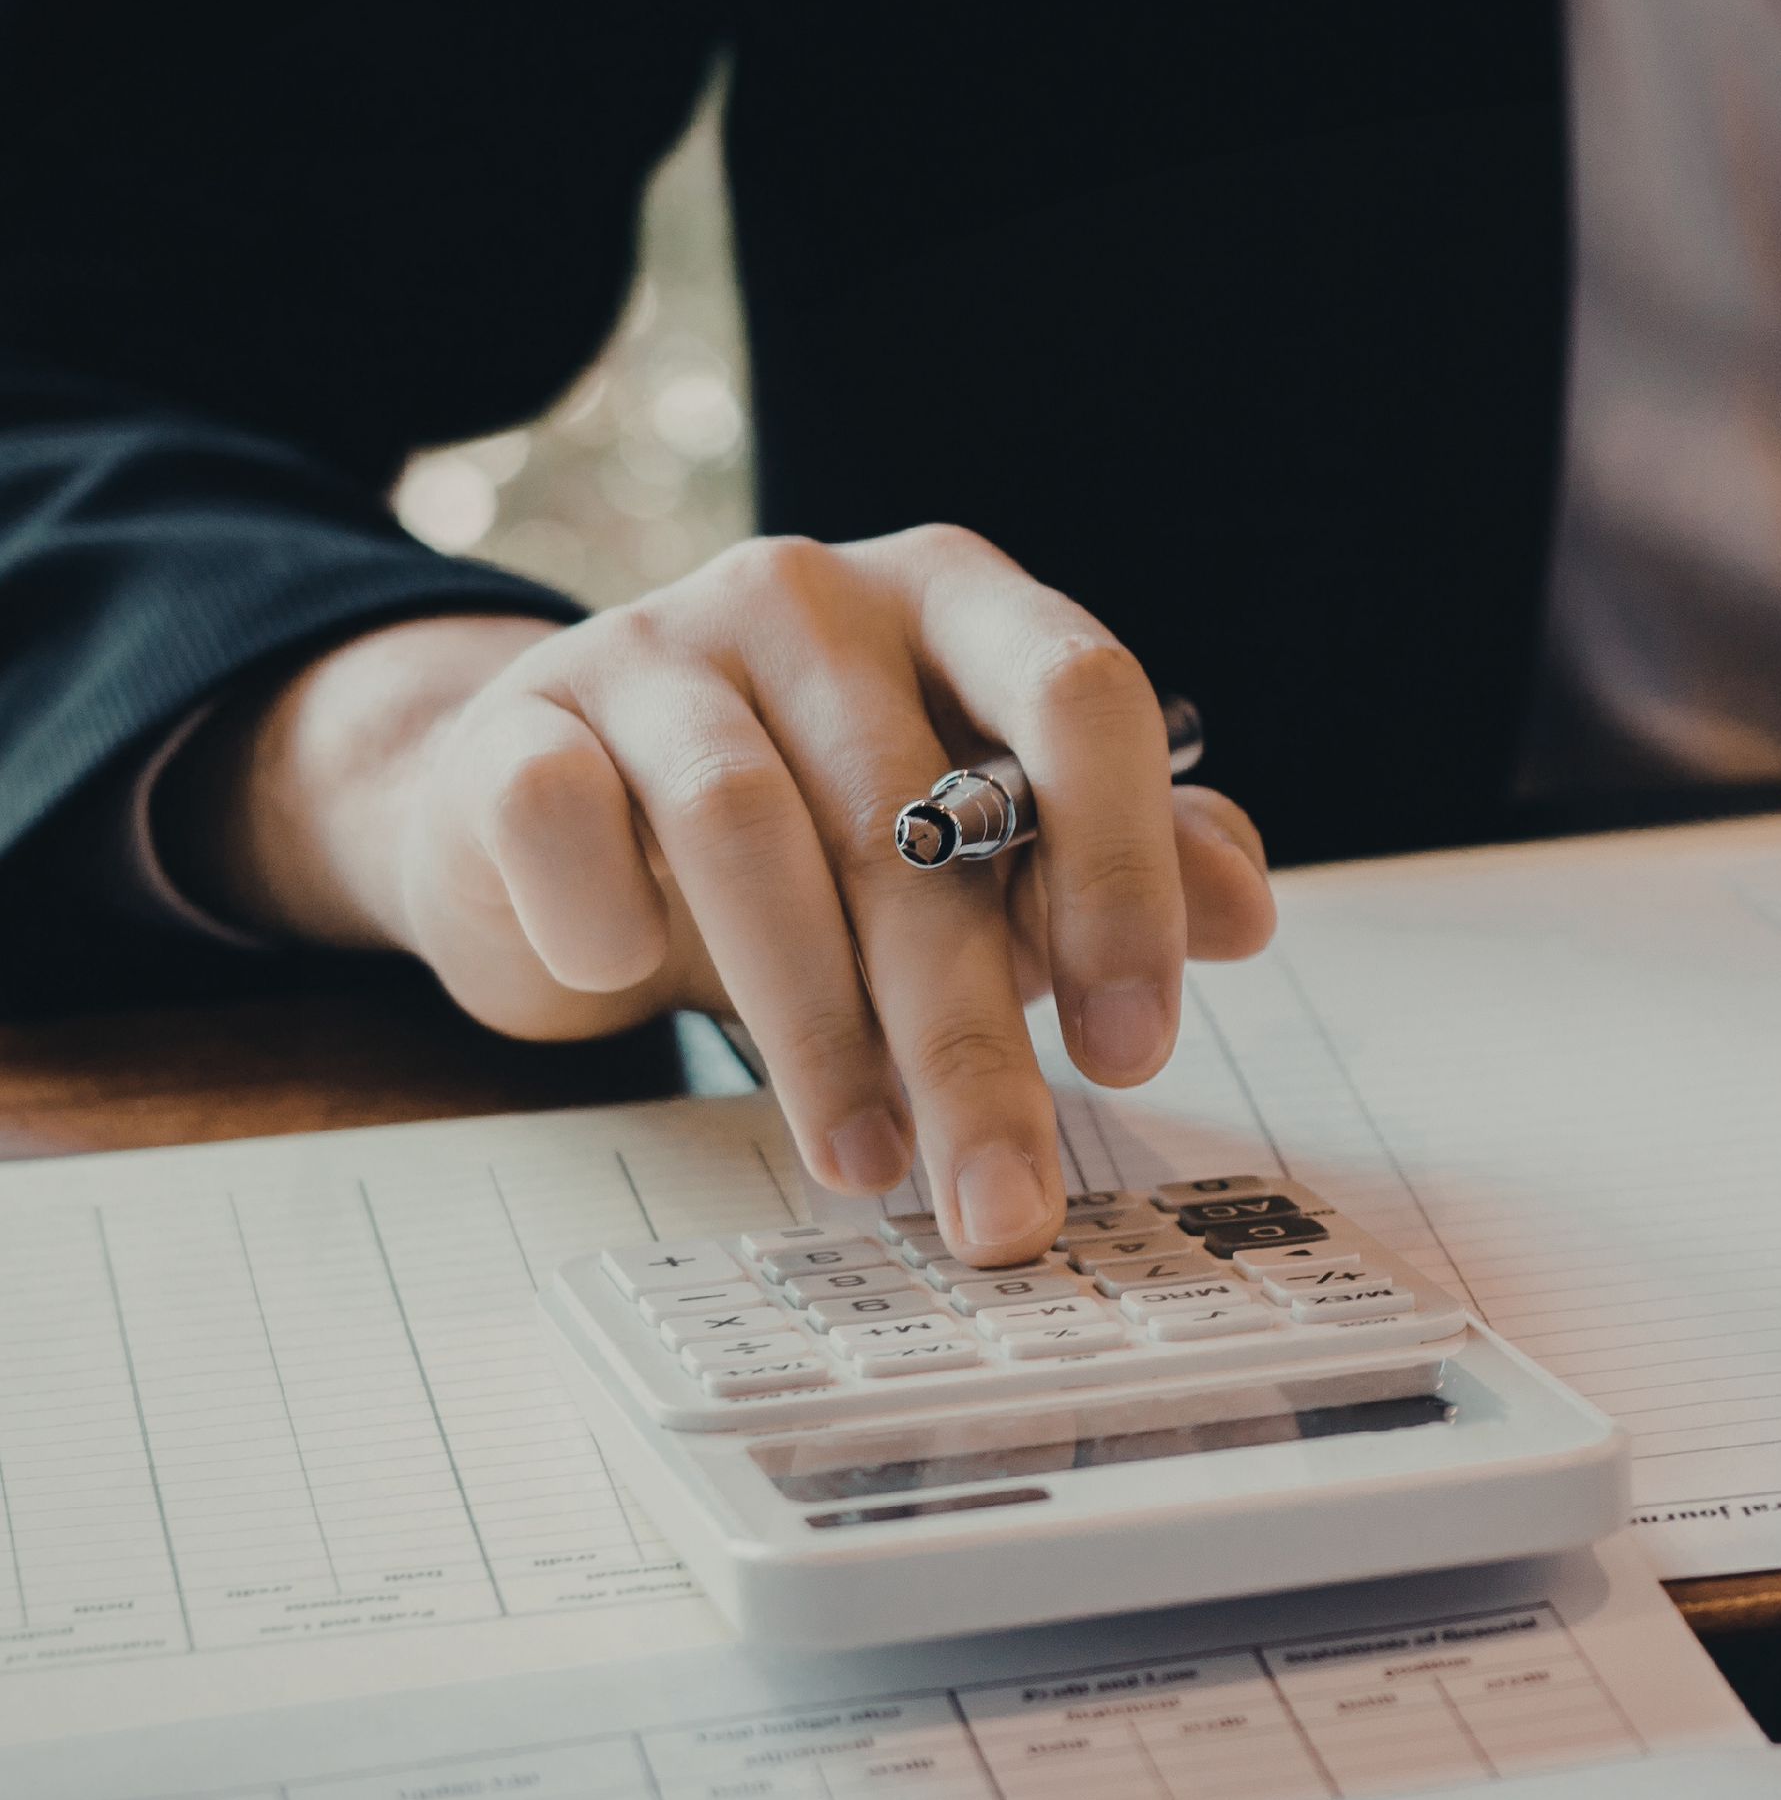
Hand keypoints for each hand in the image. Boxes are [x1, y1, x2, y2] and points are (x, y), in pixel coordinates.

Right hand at [163, 525, 1274, 1261]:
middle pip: (914, 816)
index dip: (1120, 873)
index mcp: (952, 598)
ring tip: (861, 1166)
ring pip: (745, 830)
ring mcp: (653, 645)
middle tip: (1002, 1203)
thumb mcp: (971, 843)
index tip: (1137, 1052)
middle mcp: (810, 595)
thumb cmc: (805, 833)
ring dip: (811, 1028)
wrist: (551, 805)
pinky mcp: (519, 725)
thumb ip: (1107, 866)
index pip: (1077, 693)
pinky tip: (630, 991)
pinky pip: (565, 819)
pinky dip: (605, 925)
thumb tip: (1242, 913)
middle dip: (970, 1039)